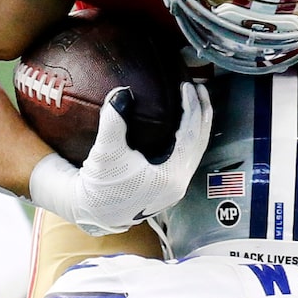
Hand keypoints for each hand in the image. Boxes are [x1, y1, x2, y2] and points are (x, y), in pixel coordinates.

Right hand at [28, 81, 211, 233]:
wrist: (95, 212)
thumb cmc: (101, 186)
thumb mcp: (106, 152)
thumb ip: (113, 120)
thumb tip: (121, 92)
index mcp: (171, 176)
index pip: (190, 135)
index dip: (191, 107)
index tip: (187, 85)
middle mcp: (179, 183)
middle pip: (201, 142)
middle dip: (202, 113)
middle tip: (201, 86)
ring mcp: (176, 186)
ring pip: (196, 150)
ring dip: (198, 125)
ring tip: (197, 101)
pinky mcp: (169, 186)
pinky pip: (188, 156)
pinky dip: (190, 137)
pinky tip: (185, 124)